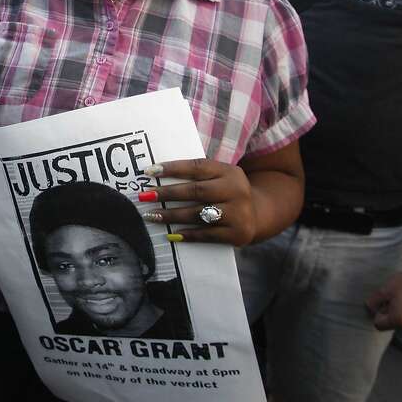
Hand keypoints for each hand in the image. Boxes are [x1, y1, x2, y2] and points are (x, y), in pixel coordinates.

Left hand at [138, 158, 256, 246]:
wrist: (257, 214)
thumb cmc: (226, 193)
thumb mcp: (219, 178)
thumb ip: (196, 176)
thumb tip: (155, 175)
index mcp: (229, 171)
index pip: (197, 167)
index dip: (172, 168)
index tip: (149, 172)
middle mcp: (237, 190)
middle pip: (196, 191)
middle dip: (167, 194)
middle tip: (144, 196)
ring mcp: (239, 213)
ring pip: (199, 214)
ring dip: (171, 215)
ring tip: (151, 215)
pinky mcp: (238, 233)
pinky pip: (207, 234)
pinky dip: (187, 234)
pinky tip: (171, 234)